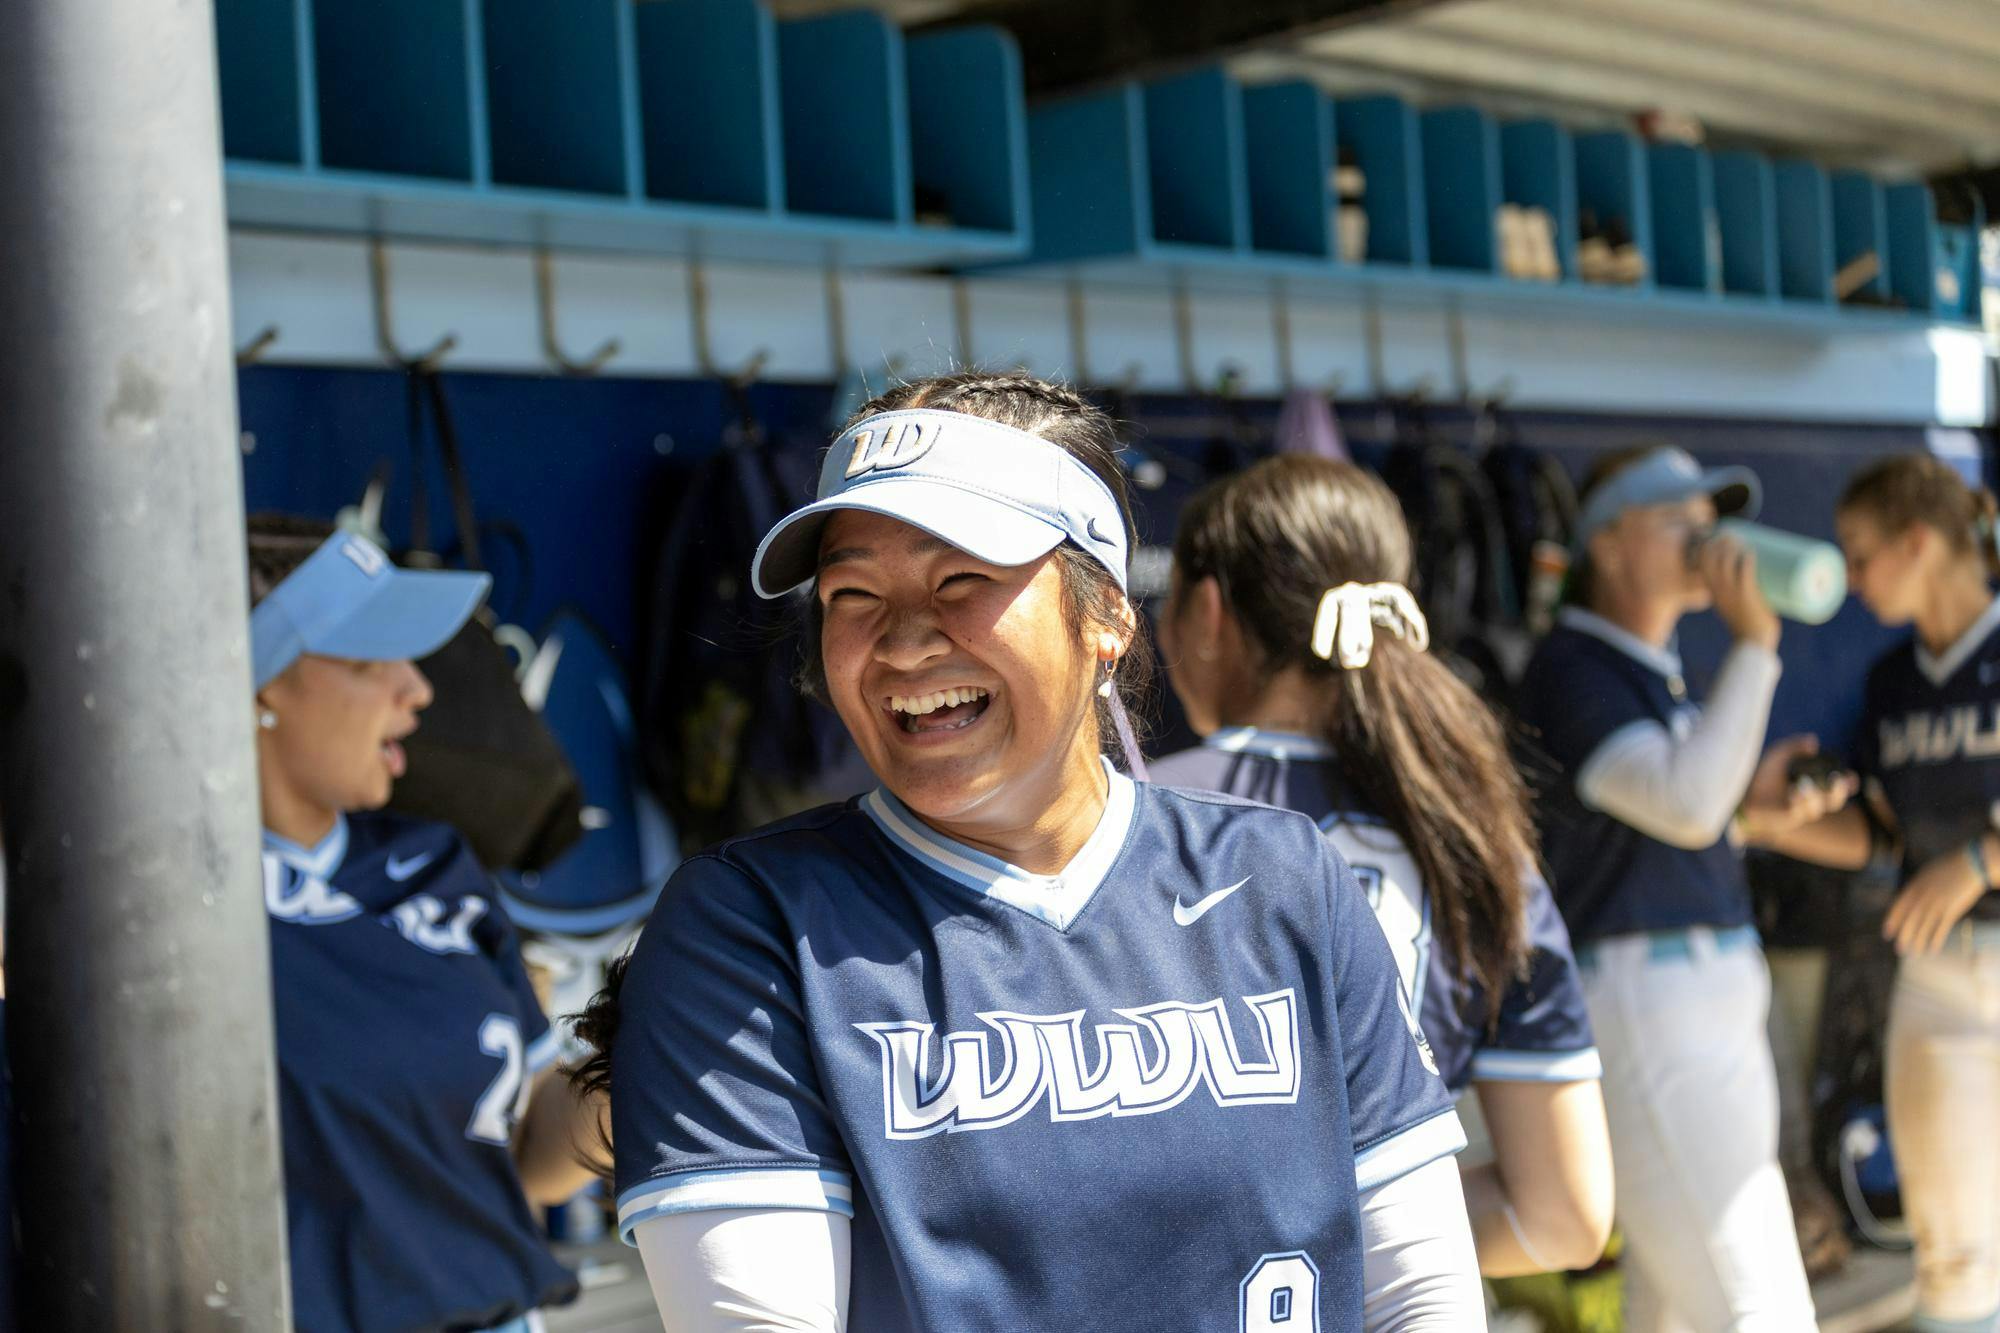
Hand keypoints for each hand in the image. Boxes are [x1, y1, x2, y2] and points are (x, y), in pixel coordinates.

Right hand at [1699, 533, 1779, 649]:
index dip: (1706, 547)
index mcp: (1713, 592)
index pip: (1701, 564)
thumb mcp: (1737, 607)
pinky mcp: (1747, 596)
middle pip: (1712, 558)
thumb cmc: (1748, 627)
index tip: (1717, 537)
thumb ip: (1744, 593)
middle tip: (1732, 534)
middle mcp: (1719, 590)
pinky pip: (1744, 574)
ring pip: (1727, 562)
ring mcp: (1733, 592)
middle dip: (1719, 542)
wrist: (1753, 644)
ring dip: (1733, 547)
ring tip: (1743, 539)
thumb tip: (1761, 580)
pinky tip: (1750, 552)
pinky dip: (1746, 561)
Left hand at [1737, 735, 1857, 841]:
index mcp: (1815, 784)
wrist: (1744, 792)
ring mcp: (1801, 811)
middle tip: (1838, 781)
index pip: (1839, 786)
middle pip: (1834, 801)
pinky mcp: (1789, 819)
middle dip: (1839, 792)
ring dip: (1813, 797)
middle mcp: (1811, 800)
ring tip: (1803, 786)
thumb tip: (1813, 741)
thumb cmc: (1763, 774)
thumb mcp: (1778, 754)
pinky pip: (1800, 812)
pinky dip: (1799, 802)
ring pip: (1817, 807)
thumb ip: (1795, 746)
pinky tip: (1794, 793)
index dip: (1848, 783)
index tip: (1850, 777)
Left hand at [1883, 842, 1989, 955]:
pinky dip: (1936, 939)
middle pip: (1909, 920)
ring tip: (1914, 953)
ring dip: (1918, 942)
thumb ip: (1917, 886)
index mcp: (1915, 886)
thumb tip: (1909, 898)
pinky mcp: (1952, 910)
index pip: (1899, 907)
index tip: (1887, 933)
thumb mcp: (1926, 873)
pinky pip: (1941, 928)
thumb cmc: (1948, 866)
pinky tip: (1932, 949)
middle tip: (1899, 949)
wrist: (1970, 864)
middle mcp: (1923, 897)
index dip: (1892, 922)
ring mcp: (1937, 904)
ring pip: (1924, 927)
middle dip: (1903, 936)